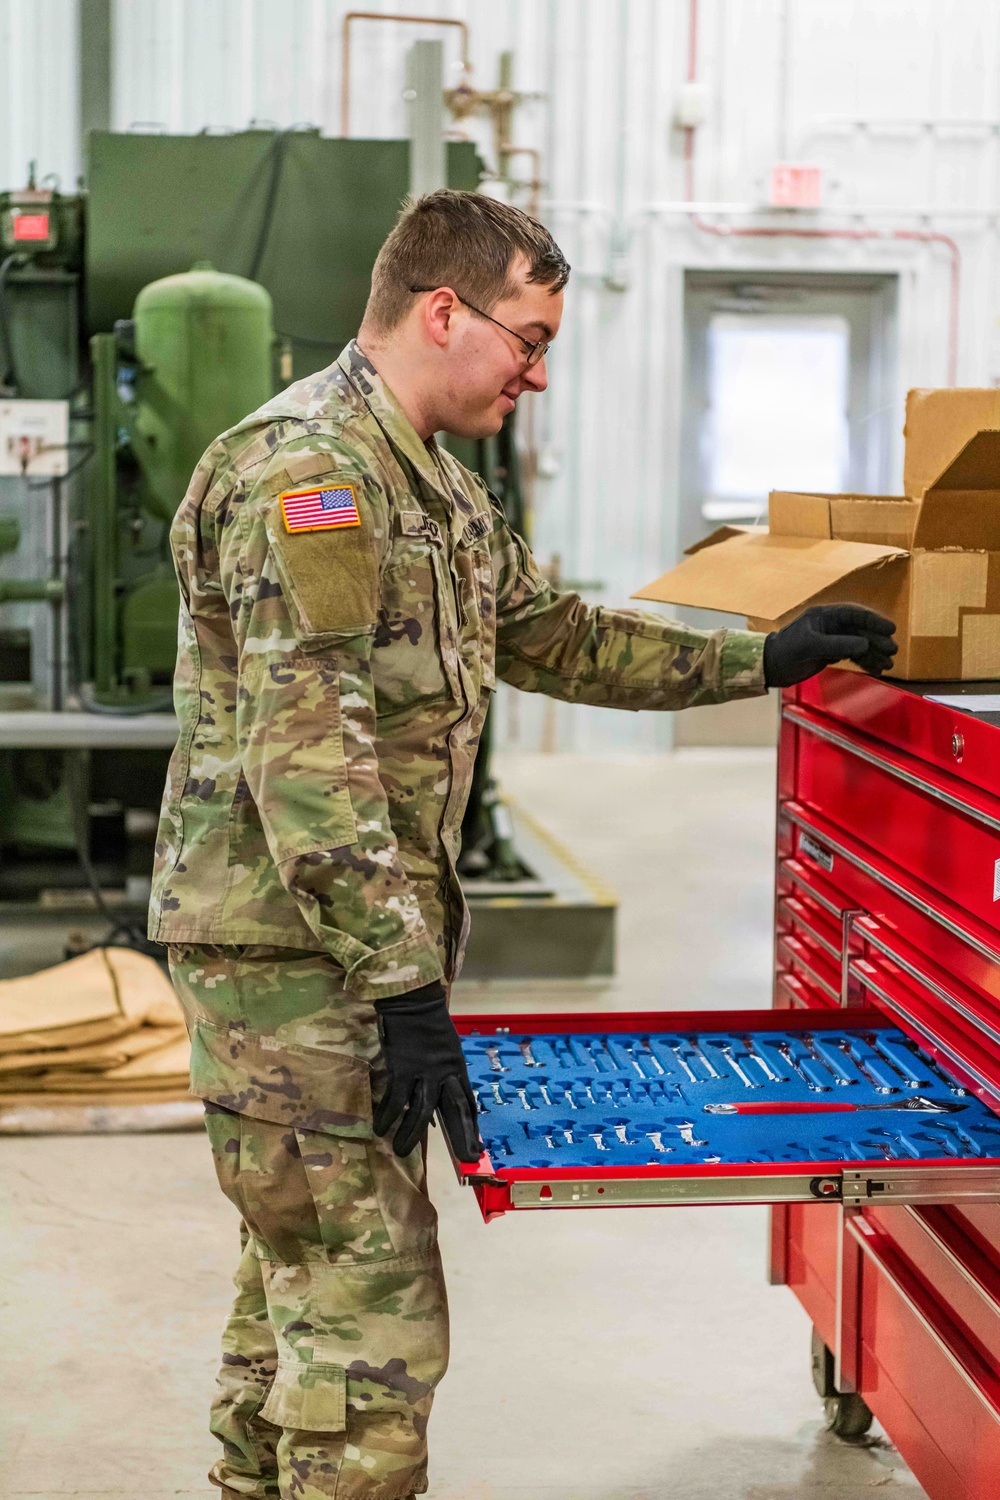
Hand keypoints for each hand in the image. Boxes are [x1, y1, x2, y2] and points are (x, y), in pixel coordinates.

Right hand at [373, 982, 481, 1160]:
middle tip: (466, 1159)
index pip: (468, 1102)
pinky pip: (395, 1098)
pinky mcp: (401, 1068)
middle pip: (455, 1110)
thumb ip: (445, 1073)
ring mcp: (423, 1071)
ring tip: (400, 1152)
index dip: (472, 1126)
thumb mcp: (446, 1048)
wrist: (412, 1001)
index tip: (477, 1148)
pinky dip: (387, 1115)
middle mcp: (444, 1072)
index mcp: (457, 1067)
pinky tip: (381, 1128)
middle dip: (461, 1136)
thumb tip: (437, 1099)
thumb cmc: (429, 1024)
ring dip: (410, 1134)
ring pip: (421, 1111)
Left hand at [763, 605, 897, 687]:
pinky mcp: (830, 654)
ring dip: (874, 653)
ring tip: (888, 664)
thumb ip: (837, 645)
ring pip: (859, 644)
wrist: (770, 666)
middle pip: (860, 630)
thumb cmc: (785, 651)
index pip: (854, 614)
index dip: (873, 621)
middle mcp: (830, 625)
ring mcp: (831, 639)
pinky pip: (853, 655)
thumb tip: (864, 645)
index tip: (890, 629)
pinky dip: (865, 662)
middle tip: (892, 650)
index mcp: (824, 615)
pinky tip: (876, 669)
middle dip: (877, 640)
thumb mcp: (810, 646)